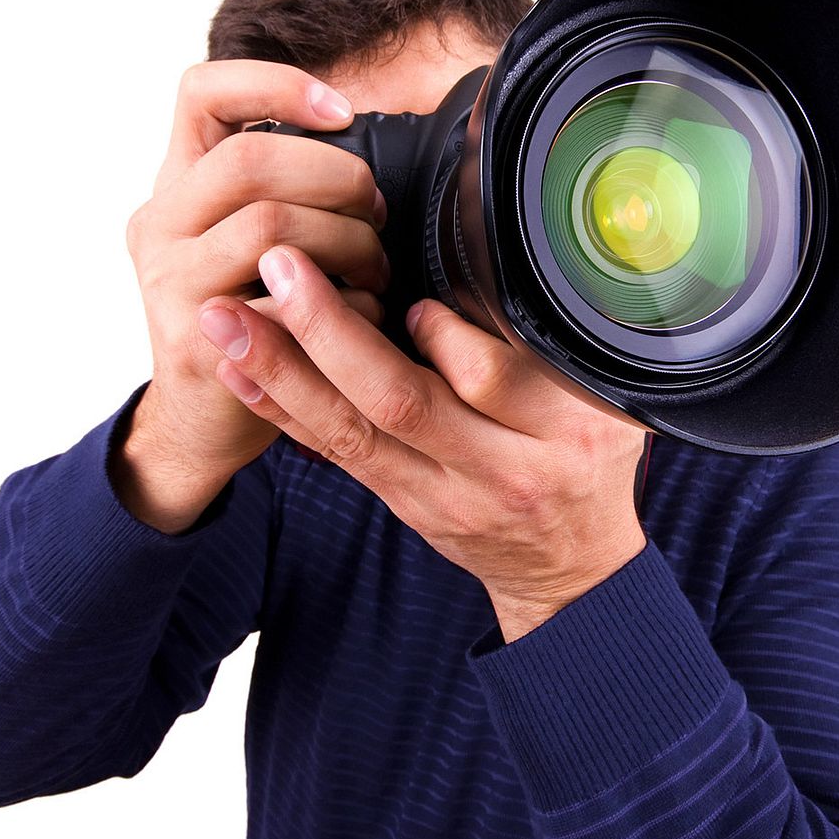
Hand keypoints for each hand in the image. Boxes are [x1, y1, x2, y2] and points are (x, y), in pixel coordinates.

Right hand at [116, 61, 391, 532]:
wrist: (205, 419)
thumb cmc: (254, 315)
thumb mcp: (250, 237)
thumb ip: (287, 187)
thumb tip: (371, 138)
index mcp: (177, 186)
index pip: (200, 94)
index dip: (275, 84)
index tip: (343, 111)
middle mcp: (160, 225)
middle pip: (248, 160)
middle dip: (335, 177)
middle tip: (376, 209)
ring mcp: (170, 283)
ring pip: (271, 226)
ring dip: (348, 241)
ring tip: (375, 267)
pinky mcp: (199, 339)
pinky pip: (289, 303)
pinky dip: (346, 305)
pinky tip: (363, 316)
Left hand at [199, 244, 650, 640]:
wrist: (570, 570)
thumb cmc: (590, 470)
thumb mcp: (610, 410)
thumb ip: (549, 356)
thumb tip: (471, 287)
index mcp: (558, 438)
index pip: (492, 381)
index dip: (446, 335)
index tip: (414, 296)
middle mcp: (491, 471)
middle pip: (400, 404)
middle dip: (331, 333)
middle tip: (282, 267)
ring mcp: (436, 493)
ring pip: (349, 431)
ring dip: (283, 369)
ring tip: (228, 316)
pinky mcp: (398, 499)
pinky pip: (333, 453)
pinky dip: (282, 407)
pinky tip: (237, 368)